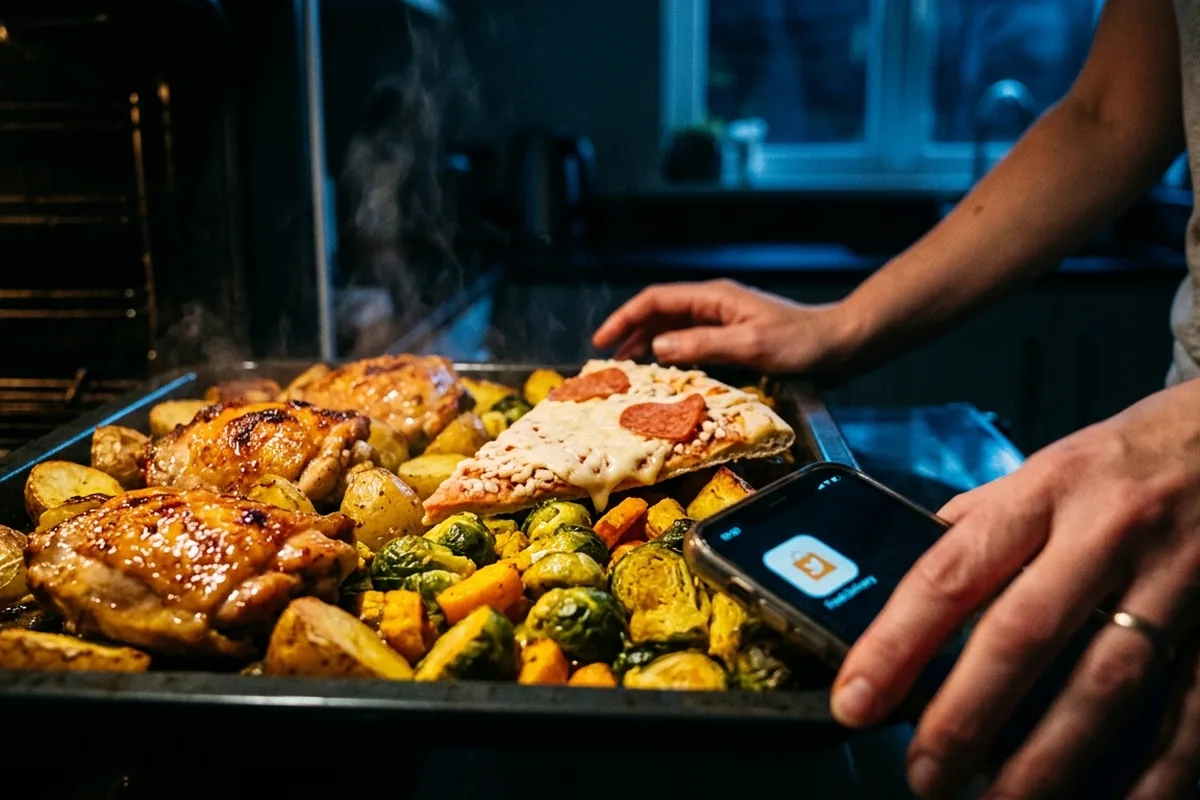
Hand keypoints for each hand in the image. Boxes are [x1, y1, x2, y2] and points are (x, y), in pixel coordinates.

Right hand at [591, 279, 858, 373]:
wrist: (841, 344)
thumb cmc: (801, 342)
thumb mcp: (750, 345)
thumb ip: (702, 344)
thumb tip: (658, 347)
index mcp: (714, 297)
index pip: (656, 300)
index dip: (624, 318)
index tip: (602, 341)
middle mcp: (714, 305)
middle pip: (660, 313)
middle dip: (630, 333)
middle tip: (608, 361)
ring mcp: (724, 320)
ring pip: (674, 329)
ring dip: (648, 345)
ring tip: (628, 369)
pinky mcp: (734, 337)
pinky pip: (692, 343)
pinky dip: (672, 355)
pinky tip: (666, 372)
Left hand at [830, 381, 1199, 797]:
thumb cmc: (1132, 457)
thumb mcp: (1048, 466)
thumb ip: (984, 522)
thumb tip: (911, 573)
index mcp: (1043, 492)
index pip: (952, 571)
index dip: (897, 641)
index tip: (856, 699)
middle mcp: (1104, 533)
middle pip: (1023, 634)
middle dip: (966, 714)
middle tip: (925, 774)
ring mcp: (1174, 580)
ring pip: (1105, 681)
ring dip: (1050, 757)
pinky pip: (1189, 708)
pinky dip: (1157, 769)